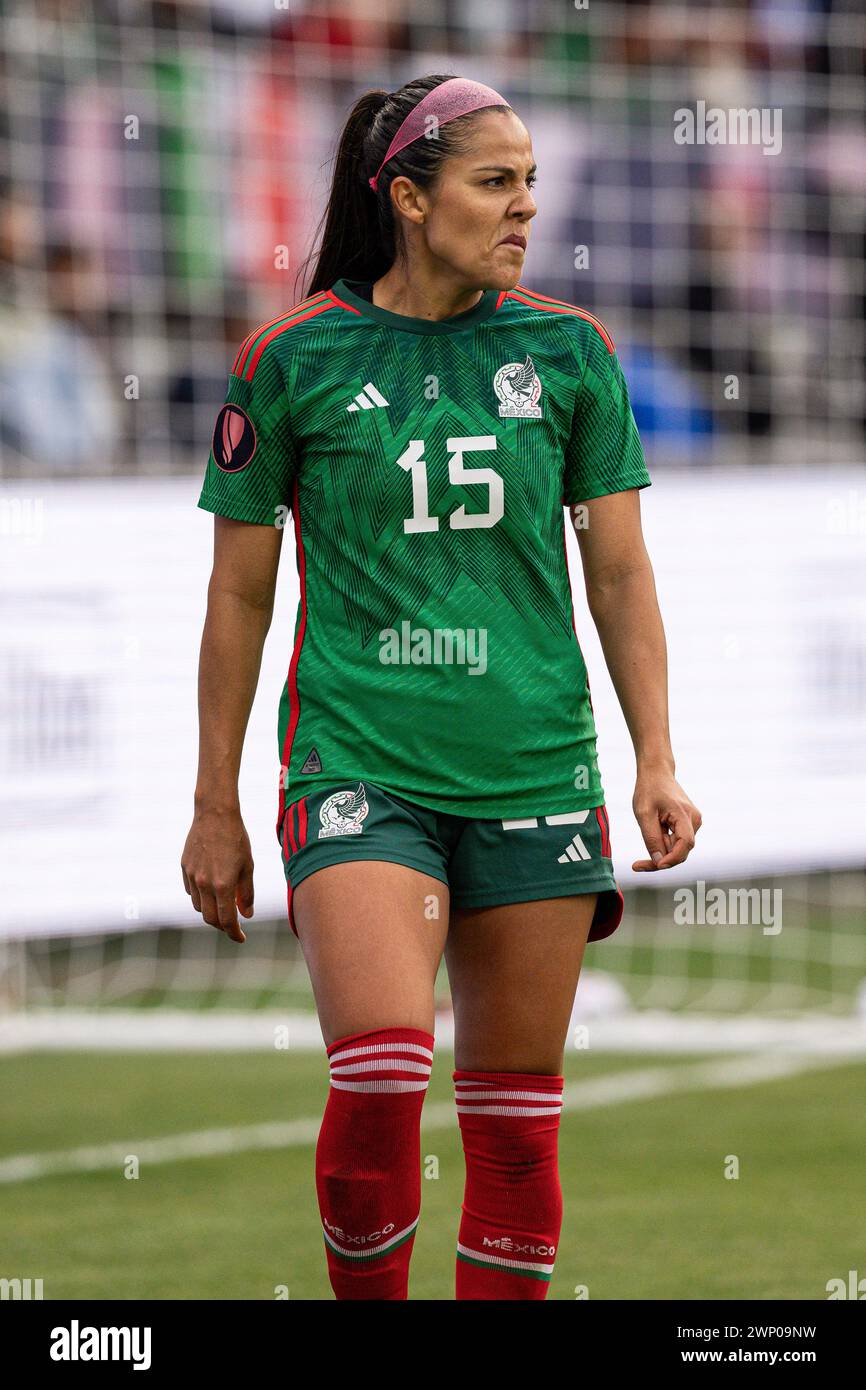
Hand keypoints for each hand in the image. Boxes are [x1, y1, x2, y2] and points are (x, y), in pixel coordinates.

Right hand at [181, 806, 254, 942]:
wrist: (215, 813)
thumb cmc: (237, 838)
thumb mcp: (248, 866)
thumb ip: (246, 893)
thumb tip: (246, 915)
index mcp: (223, 885)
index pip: (227, 921)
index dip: (234, 934)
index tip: (241, 938)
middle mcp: (204, 884)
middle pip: (210, 918)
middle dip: (222, 926)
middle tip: (233, 924)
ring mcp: (191, 876)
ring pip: (199, 906)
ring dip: (211, 911)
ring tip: (223, 905)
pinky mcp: (184, 868)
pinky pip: (191, 891)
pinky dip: (201, 897)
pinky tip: (211, 889)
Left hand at [632, 768, 701, 870]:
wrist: (657, 772)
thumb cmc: (649, 790)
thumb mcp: (644, 814)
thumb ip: (651, 838)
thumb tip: (659, 862)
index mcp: (685, 815)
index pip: (685, 845)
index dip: (671, 859)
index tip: (655, 866)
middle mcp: (694, 820)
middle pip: (681, 850)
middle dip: (661, 859)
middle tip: (637, 864)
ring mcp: (693, 822)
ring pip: (678, 847)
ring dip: (661, 847)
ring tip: (648, 828)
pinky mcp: (689, 823)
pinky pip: (677, 841)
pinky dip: (664, 842)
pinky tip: (655, 827)